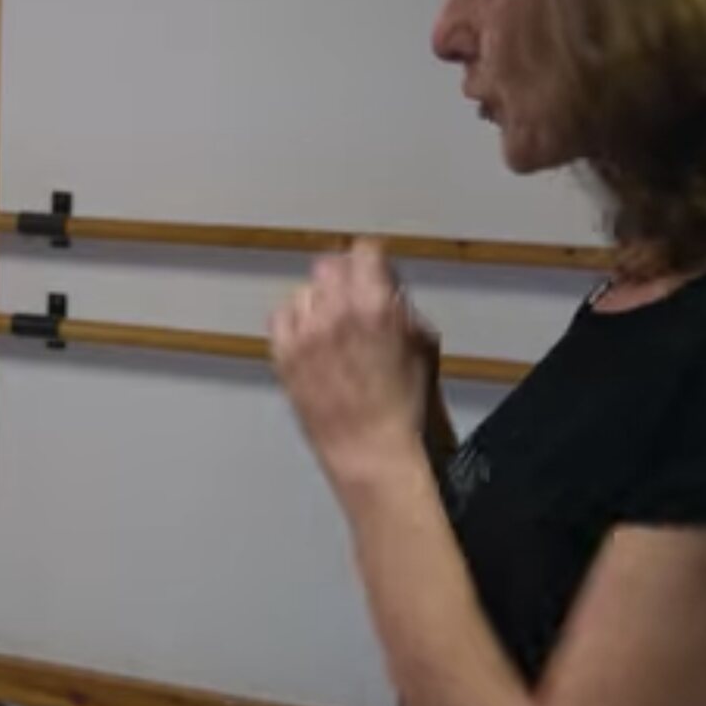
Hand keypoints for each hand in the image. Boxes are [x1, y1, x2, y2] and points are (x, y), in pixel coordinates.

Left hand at [269, 240, 434, 498]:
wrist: (374, 453)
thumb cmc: (410, 406)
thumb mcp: (424, 344)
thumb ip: (400, 308)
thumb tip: (385, 290)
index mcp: (376, 305)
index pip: (364, 251)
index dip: (372, 262)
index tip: (375, 272)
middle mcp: (335, 312)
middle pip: (329, 266)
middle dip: (345, 279)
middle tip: (354, 299)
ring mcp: (304, 334)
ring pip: (304, 292)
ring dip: (320, 302)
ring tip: (332, 328)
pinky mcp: (282, 356)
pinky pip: (280, 317)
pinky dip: (295, 323)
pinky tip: (310, 340)